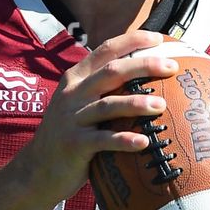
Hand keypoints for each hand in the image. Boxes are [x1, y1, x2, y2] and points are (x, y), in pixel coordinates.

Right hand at [14, 30, 178, 201]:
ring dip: (137, 103)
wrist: (37, 170)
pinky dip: (124, 140)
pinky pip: (103, 140)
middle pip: (111, 72)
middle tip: (171, 67)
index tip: (158, 38)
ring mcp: (72, 119)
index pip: (105, 50)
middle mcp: (72, 94)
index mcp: (76, 79)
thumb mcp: (79, 105)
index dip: (132, 41)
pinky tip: (144, 142)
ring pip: (108, 105)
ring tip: (161, 105)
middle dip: (143, 65)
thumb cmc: (70, 135)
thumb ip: (103, 90)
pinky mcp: (74, 144)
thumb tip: (145, 79)